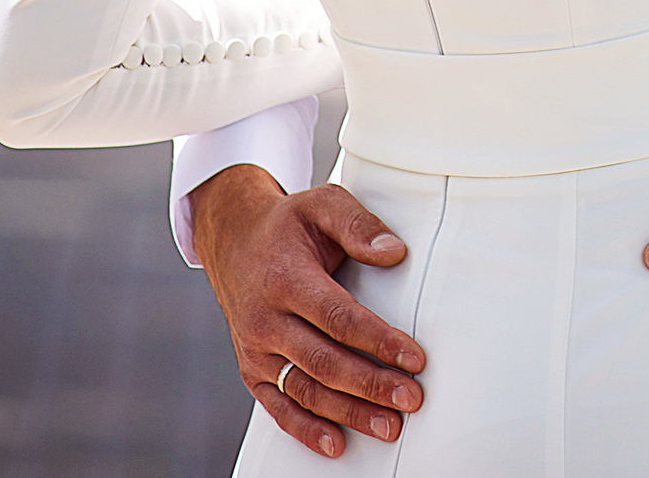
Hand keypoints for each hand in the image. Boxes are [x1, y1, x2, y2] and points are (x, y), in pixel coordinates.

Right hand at [191, 165, 426, 457]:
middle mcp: (265, 319)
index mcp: (285, 278)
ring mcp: (255, 349)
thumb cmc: (289, 225)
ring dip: (349, 413)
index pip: (337, 317)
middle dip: (371, 384)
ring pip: (305, 390)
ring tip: (389, 426)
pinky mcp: (252, 370)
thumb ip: (358, 224)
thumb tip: (394, 252)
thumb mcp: (322, 204)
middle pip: (323, 361)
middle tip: (411, 398)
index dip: (377, 340)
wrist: (234, 241)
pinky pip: (278, 406)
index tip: (414, 357)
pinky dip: (306, 429)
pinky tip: (337, 444)